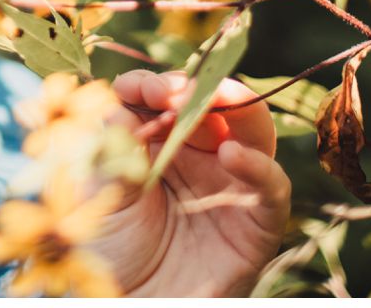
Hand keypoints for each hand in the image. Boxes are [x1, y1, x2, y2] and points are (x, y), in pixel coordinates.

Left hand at [87, 70, 290, 296]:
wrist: (136, 305)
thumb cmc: (112, 250)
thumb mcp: (99, 194)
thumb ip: (111, 152)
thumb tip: (117, 108)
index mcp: (157, 140)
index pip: (160, 96)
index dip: (150, 85)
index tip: (137, 89)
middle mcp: (197, 154)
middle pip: (211, 103)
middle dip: (196, 87)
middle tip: (176, 92)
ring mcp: (230, 182)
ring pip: (252, 130)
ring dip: (238, 107)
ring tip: (217, 99)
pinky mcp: (257, 219)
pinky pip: (271, 185)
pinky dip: (258, 165)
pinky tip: (232, 154)